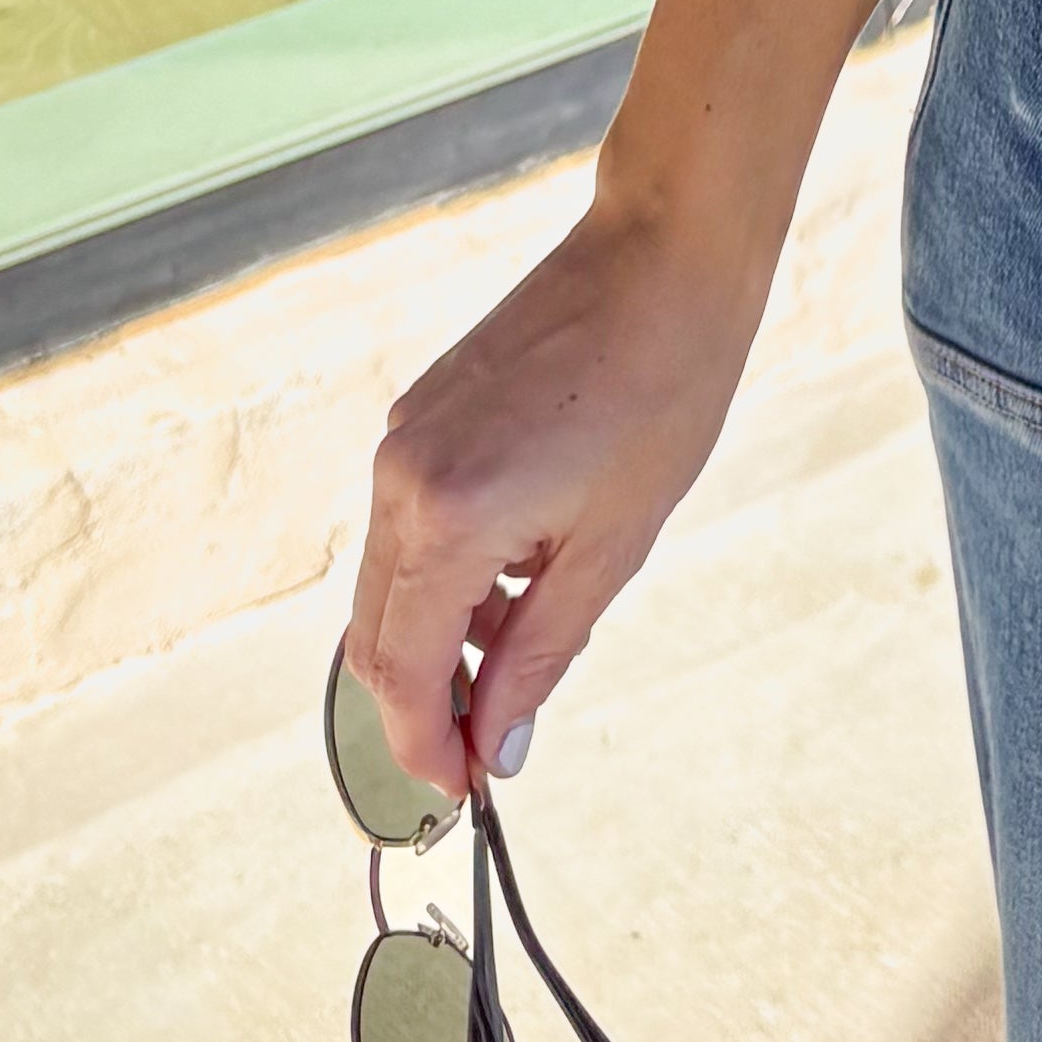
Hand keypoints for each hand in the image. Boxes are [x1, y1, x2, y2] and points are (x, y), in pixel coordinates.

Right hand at [345, 194, 763, 802]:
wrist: (664, 252)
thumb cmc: (663, 388)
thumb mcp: (614, 544)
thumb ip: (540, 653)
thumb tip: (499, 743)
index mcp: (446, 518)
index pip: (402, 672)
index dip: (425, 744)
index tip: (465, 788)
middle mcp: (399, 478)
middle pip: (377, 636)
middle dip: (423, 703)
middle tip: (489, 743)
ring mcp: (402, 438)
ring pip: (390, 582)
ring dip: (440, 636)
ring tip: (528, 641)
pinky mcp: (420, 411)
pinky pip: (408, 523)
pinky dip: (447, 571)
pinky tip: (520, 570)